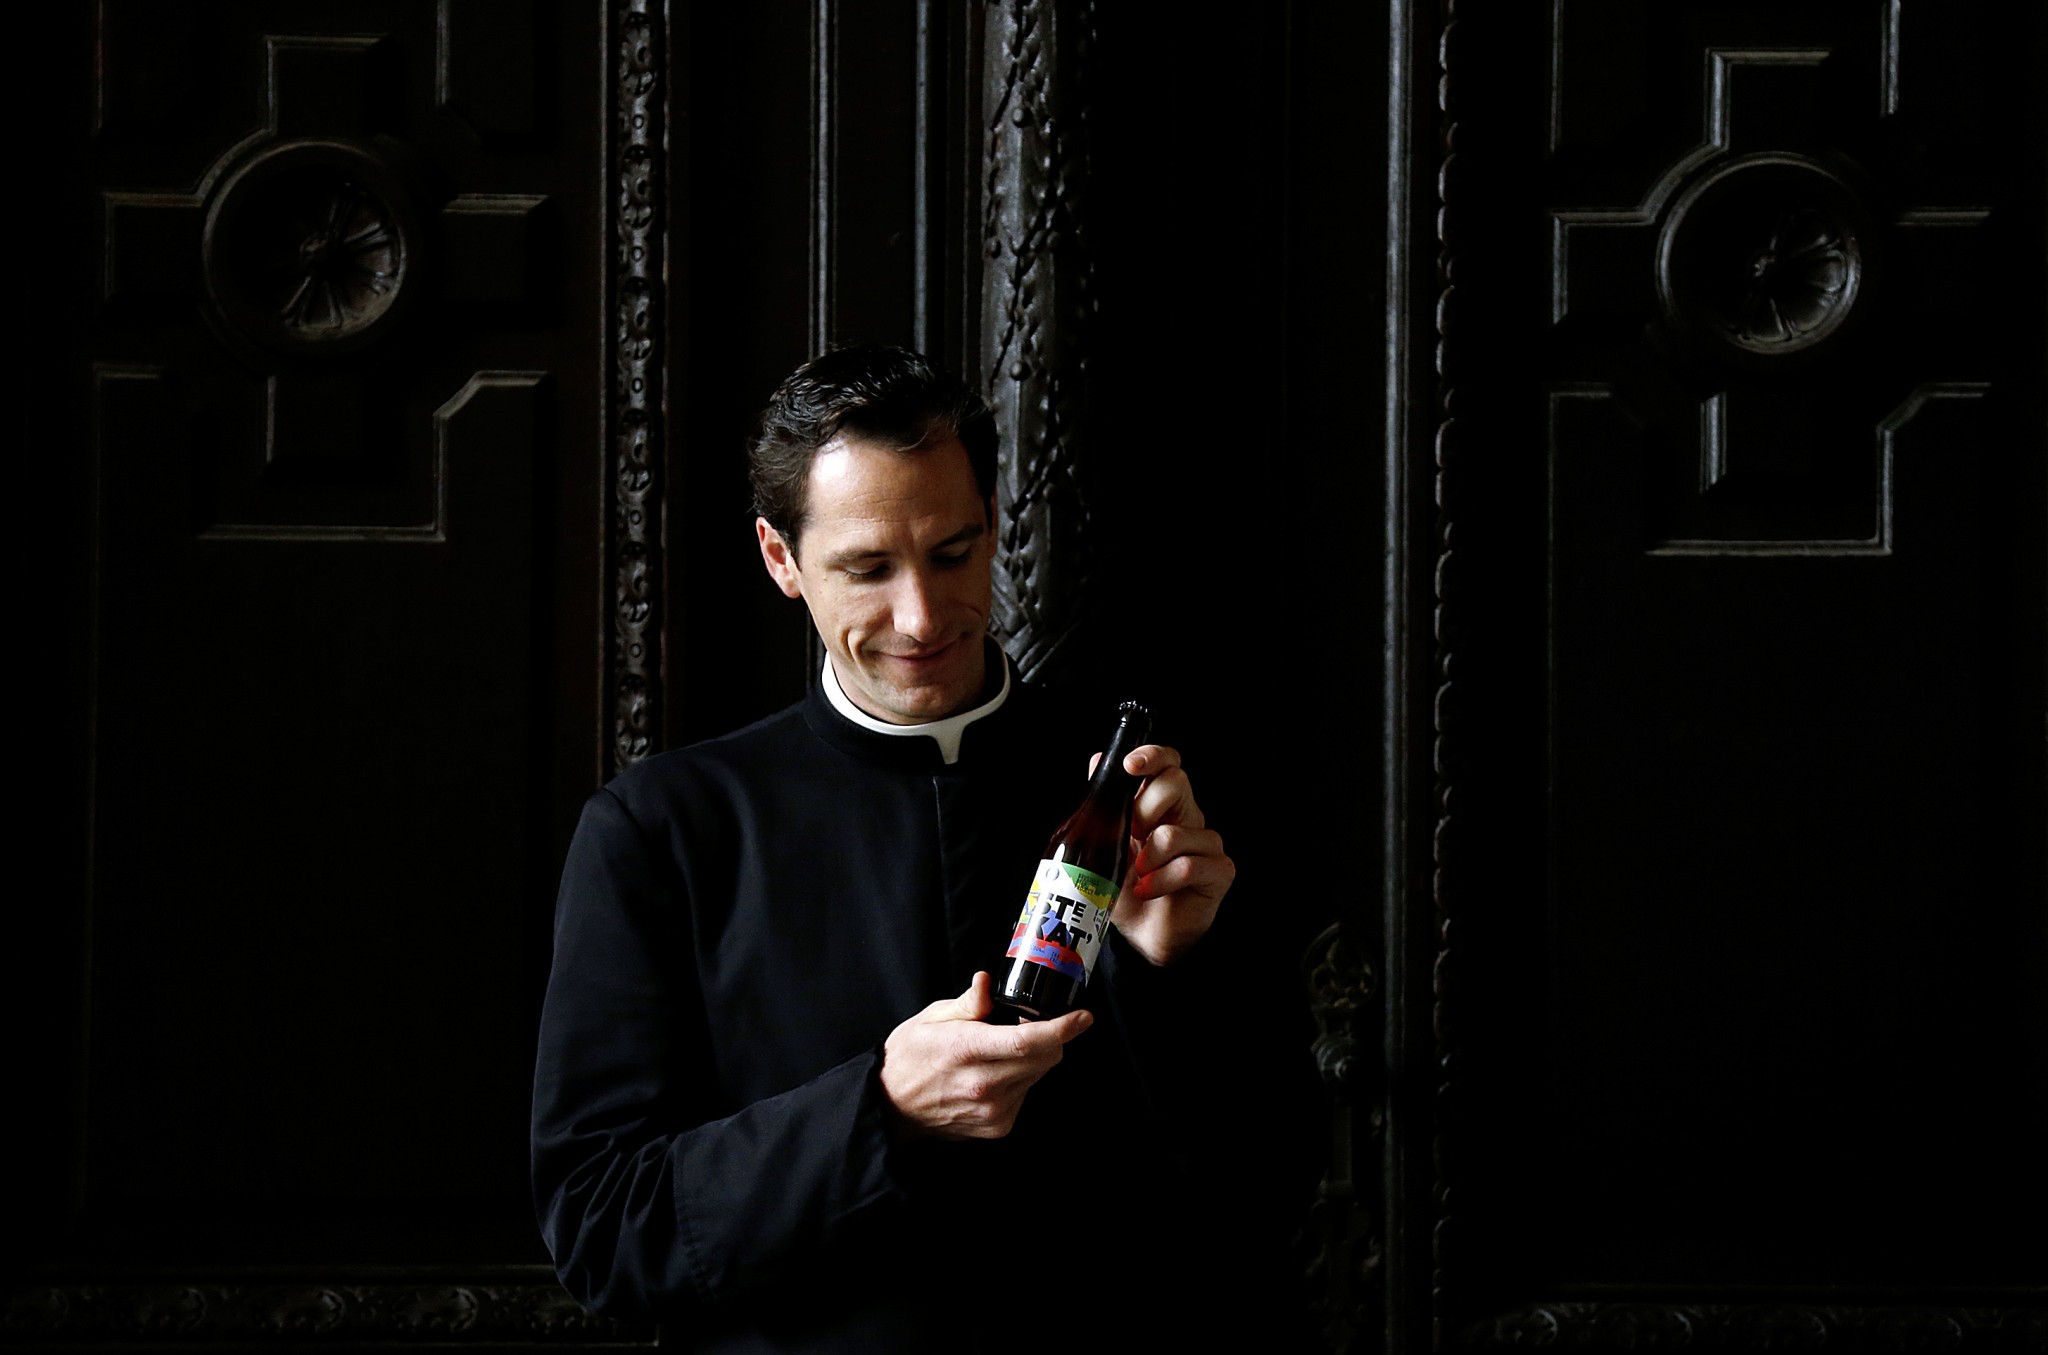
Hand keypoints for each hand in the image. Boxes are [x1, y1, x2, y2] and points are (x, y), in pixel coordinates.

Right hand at [878, 972, 1091, 1140]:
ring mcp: (993, 1111)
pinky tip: (995, 1073)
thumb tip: (986, 981)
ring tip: (1001, 1050)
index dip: (1062, 1029)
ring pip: (1038, 1074)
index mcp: (966, 1050)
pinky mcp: (998, 1126)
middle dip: (1050, 1037)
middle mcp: (984, 1085)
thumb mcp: (931, 1018)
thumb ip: (968, 1003)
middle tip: (1029, 1023)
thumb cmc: (910, 1057)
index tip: (1083, 1017)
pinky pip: (1027, 1092)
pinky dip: (1021, 1077)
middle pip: (1044, 1057)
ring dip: (1034, 1057)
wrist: (892, 1108)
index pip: (1026, 1041)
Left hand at [1103, 744, 1234, 966]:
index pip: (1169, 764)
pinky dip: (1160, 881)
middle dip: (1143, 810)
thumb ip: (1107, 803)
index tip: (1131, 766)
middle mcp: (1189, 818)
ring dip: (1147, 858)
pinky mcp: (1219, 872)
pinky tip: (1149, 891)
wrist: (1142, 936)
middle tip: (1130, 836)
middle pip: (1176, 783)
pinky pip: (1188, 866)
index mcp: (1165, 805)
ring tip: (1138, 875)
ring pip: (1174, 833)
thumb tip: (1097, 759)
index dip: (1154, 756)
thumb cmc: (1129, 889)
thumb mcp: (1108, 844)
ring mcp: (1207, 844)